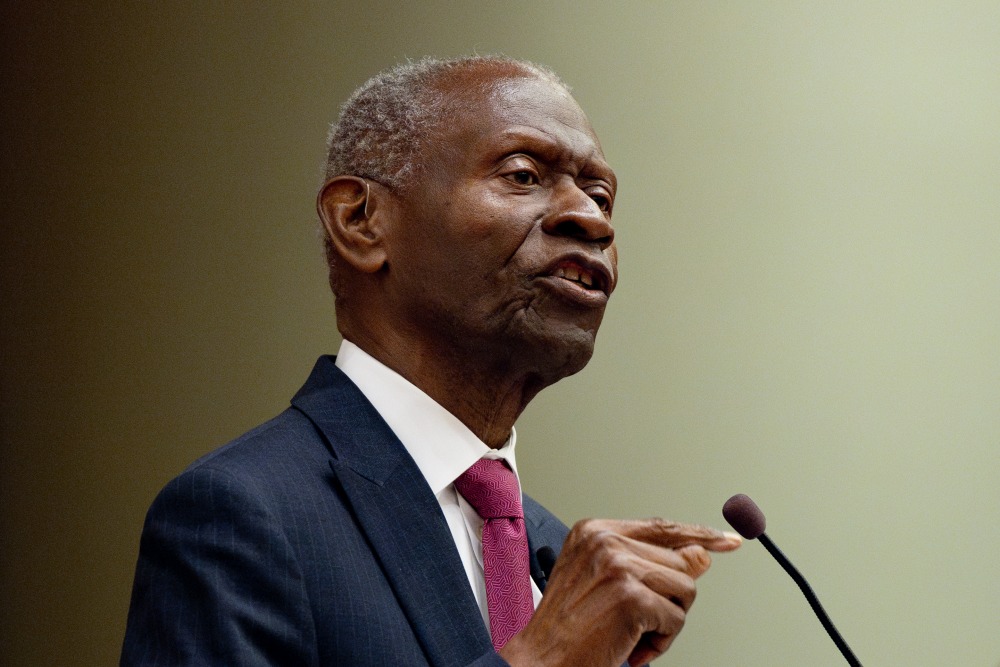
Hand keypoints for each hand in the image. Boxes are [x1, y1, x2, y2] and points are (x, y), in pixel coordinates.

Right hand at [499, 518, 741, 666]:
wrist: (540, 658)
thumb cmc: (567, 627)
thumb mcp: (606, 584)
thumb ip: (650, 564)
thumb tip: (701, 556)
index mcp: (595, 530)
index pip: (661, 527)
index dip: (698, 535)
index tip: (728, 541)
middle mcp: (606, 540)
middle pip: (680, 562)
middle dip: (669, 599)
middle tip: (639, 621)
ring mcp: (619, 566)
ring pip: (685, 589)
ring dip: (666, 622)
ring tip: (633, 634)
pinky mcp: (631, 596)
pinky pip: (676, 620)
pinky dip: (661, 642)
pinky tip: (632, 646)